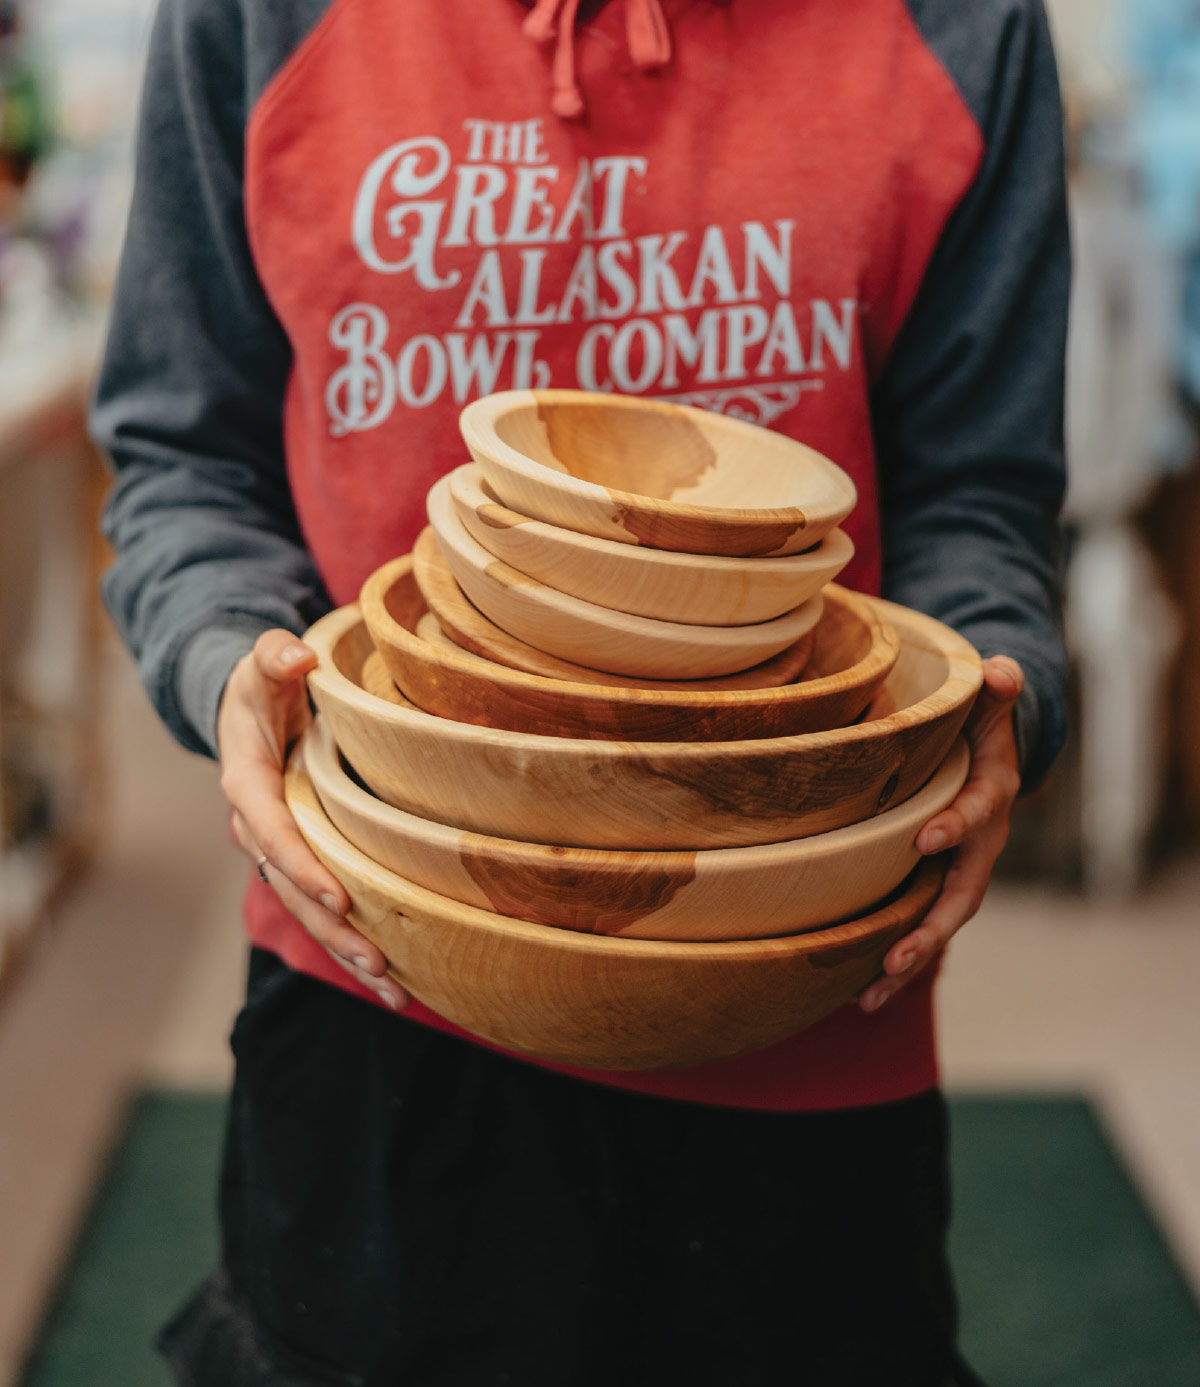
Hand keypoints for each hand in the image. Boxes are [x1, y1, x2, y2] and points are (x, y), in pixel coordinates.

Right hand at [218, 629, 408, 1010]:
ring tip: (394, 988)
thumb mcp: (263, 661)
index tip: (339, 895)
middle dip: (333, 929)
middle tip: (378, 962)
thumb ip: (275, 655)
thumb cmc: (262, 684)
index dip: (302, 865)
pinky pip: (325, 907)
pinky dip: (355, 942)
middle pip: (292, 890)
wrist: (246, 709)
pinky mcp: (303, 860)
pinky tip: (396, 978)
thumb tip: (295, 656)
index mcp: (248, 784)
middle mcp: (258, 828)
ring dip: (348, 950)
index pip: (271, 832)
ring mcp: (280, 851)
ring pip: (309, 911)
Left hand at [858, 655, 1023, 1012]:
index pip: (977, 816)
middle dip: (929, 932)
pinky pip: (918, 928)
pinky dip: (895, 963)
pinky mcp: (933, 885)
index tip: (926, 838)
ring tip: (867, 1000)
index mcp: (991, 798)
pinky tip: (857, 995)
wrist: (988, 749)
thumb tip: (1002, 671)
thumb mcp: (989, 700)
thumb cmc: (979, 722)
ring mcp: (957, 871)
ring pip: (937, 927)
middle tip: (895, 959)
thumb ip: (994, 689)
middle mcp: (979, 846)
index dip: (956, 827)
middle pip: (960, 898)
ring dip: (906, 965)